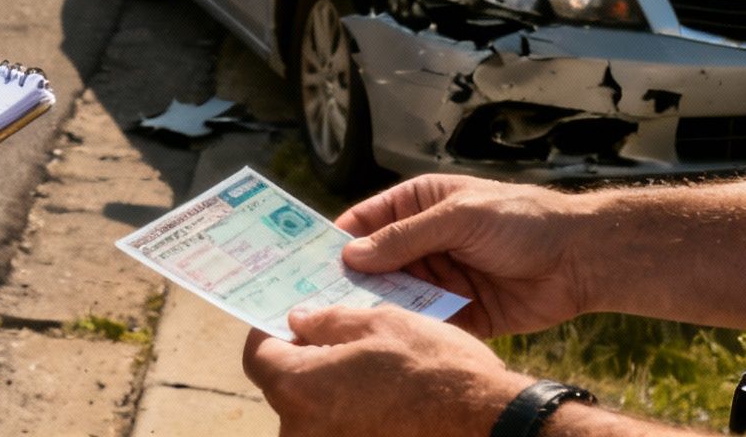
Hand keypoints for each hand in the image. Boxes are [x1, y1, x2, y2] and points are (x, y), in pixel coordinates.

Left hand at [242, 306, 533, 436]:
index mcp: (299, 388)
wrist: (487, 424)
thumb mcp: (380, 325)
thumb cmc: (434, 370)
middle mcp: (302, 431)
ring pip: (313, 414)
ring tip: (367, 368)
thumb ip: (328, 323)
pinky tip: (382, 397)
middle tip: (336, 338)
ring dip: (331, 390)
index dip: (271, 332)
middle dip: (306, 361)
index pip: (258, 356)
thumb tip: (298, 321)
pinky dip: (351, 415)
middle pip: (285, 388)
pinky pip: (339, 432)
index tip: (291, 319)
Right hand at [337, 174, 590, 338]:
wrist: (578, 258)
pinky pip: (424, 322)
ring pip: (395, 296)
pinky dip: (407, 329)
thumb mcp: (457, 217)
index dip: (336, 240)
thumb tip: (351, 255)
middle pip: (374, 264)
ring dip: (375, 308)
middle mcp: (424, 242)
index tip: (303, 261)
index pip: (366, 222)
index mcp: (419, 205)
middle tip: (314, 301)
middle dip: (348, 280)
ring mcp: (441, 278)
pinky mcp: (459, 313)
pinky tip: (387, 340)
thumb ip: (405, 237)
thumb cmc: (520, 220)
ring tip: (343, 324)